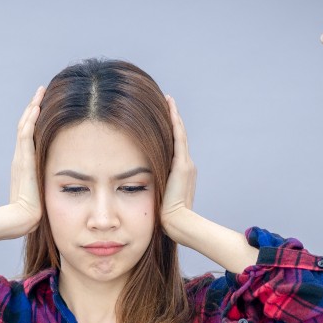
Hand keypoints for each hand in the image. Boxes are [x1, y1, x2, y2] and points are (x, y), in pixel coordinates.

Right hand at [9, 86, 43, 232]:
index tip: (44, 105)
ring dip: (32, 107)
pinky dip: (30, 119)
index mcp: (25, 162)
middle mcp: (21, 156)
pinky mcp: (22, 159)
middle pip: (25, 125)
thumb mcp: (45, 190)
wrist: (22, 218)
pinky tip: (37, 106)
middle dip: (33, 108)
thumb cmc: (36, 210)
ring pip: (25, 125)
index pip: (30, 135)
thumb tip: (68, 181)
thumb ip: (52, 181)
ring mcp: (20, 157)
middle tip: (41, 91)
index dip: (35, 120)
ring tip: (40, 92)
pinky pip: (26, 133)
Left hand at [161, 95, 195, 222]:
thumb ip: (152, 185)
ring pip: (179, 133)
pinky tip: (170, 108)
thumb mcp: (157, 195)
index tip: (163, 116)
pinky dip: (175, 122)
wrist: (177, 222)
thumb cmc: (164, 214)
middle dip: (173, 118)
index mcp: (181, 171)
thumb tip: (136, 182)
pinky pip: (178, 137)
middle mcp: (186, 164)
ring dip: (174, 116)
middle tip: (167, 101)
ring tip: (168, 100)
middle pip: (179, 135)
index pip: (174, 145)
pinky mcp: (182, 164)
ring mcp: (186, 163)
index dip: (170, 130)